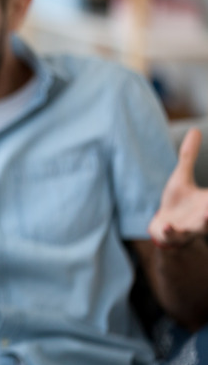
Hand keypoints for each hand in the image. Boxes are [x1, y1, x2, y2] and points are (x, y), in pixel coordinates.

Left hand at [149, 128, 207, 247]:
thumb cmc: (176, 202)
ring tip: (206, 215)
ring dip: (205, 222)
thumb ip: (188, 156)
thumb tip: (195, 129)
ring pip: (202, 227)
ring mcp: (190, 226)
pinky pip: (174, 234)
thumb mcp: (181, 176)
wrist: (163, 228)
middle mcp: (205, 214)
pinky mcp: (174, 234)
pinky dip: (171, 231)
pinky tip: (168, 225)